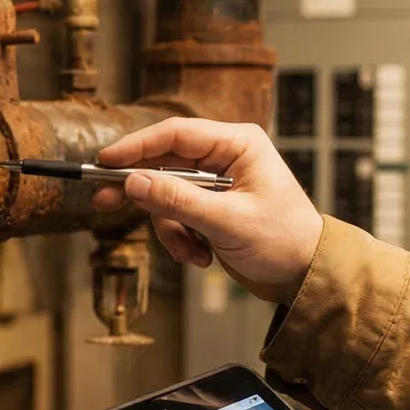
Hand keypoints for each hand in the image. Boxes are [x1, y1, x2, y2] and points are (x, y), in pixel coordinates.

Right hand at [94, 119, 322, 304]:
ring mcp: (215, 184)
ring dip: (169, 227)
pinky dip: (180, 238)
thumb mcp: (228, 221)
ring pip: (165, 195)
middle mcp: (225, 157)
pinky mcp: (210, 208)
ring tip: (190, 251)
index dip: (136, 146)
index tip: (105, 161)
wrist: (305, 275)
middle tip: (104, 200)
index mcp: (238, 144)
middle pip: (163, 163)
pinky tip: (200, 256)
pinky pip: (175, 216)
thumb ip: (177, 200)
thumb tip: (133, 182)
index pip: (175, 134)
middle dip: (141, 190)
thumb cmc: (284, 240)